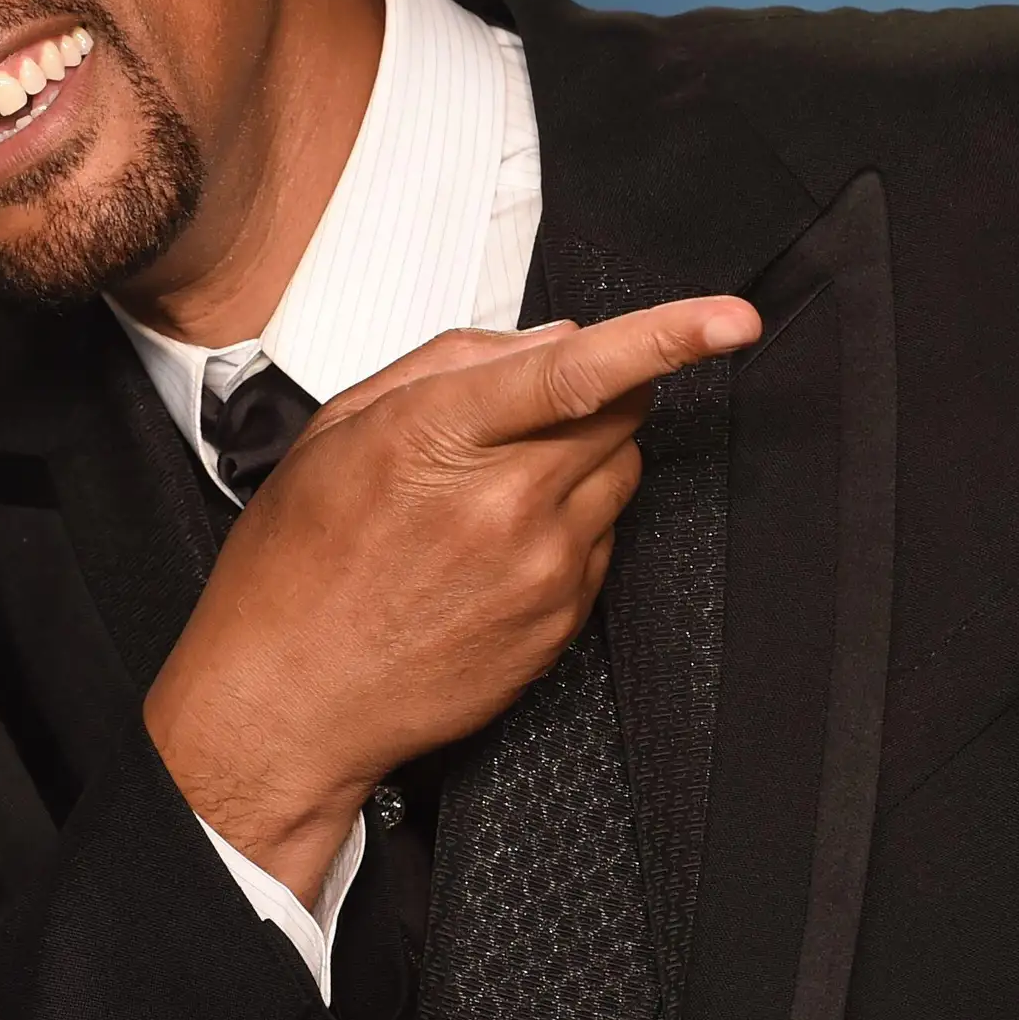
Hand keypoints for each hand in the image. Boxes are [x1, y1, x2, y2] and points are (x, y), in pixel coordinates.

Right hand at [143, 296, 762, 900]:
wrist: (289, 701)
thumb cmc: (297, 568)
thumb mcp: (340, 431)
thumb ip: (450, 365)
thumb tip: (549, 340)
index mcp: (438, 440)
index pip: (577, 371)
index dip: (668, 335)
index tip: (729, 318)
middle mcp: (502, 504)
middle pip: (620, 413)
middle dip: (595, 394)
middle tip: (524, 419)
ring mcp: (542, 570)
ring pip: (621, 473)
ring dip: (584, 459)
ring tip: (494, 494)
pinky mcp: (562, 622)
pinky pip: (605, 542)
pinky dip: (569, 527)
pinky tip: (493, 553)